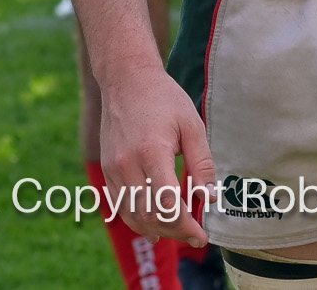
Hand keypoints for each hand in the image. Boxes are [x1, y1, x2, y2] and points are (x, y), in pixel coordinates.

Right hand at [99, 61, 216, 245]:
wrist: (126, 80)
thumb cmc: (164, 99)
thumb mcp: (192, 125)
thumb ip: (202, 164)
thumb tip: (209, 199)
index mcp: (152, 152)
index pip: (168, 204)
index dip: (186, 226)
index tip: (202, 236)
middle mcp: (128, 164)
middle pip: (151, 215)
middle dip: (175, 232)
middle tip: (195, 236)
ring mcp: (113, 168)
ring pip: (133, 215)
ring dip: (157, 230)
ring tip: (179, 232)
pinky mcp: (107, 169)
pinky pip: (120, 206)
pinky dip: (138, 221)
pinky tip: (154, 228)